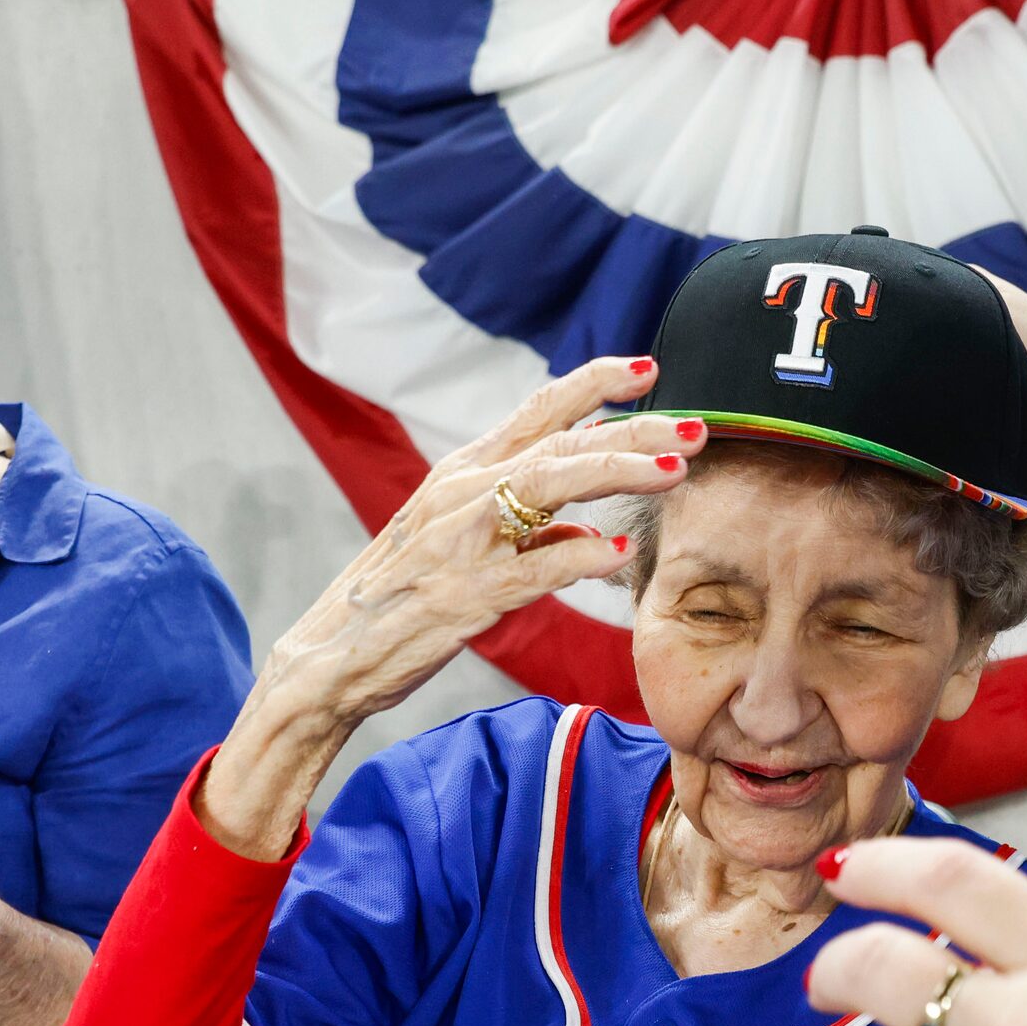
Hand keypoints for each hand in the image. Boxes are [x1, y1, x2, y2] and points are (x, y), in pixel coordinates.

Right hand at [253, 356, 689, 723]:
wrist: (331, 658)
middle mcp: (463, 493)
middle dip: (634, 428)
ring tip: (674, 470)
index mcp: (463, 473)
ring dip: (617, 470)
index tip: (649, 368)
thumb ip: (527, 530)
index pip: (538, 410)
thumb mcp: (462, 546)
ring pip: (549, 485)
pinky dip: (578, 556)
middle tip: (695, 426)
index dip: (595, 383)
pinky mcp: (466, 595)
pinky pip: (533, 567)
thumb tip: (590, 530)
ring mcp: (463, 541)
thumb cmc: (401, 601)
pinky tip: (619, 553)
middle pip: (561, 442)